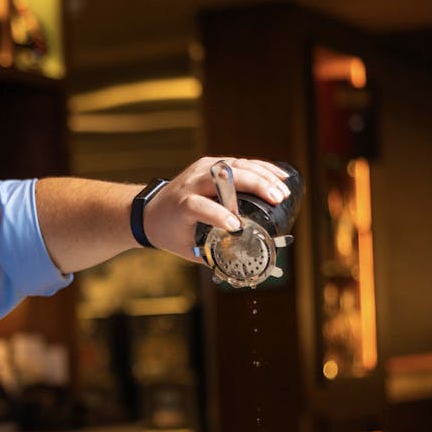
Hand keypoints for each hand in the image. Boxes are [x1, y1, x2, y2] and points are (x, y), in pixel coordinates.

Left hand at [142, 157, 292, 259]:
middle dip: (254, 186)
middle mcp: (192, 183)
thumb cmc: (169, 232)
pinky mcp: (211, 164)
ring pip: (236, 165)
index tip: (237, 226)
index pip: (200, 205)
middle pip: (224, 177)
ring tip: (283, 191)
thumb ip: (212, 255)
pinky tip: (279, 176)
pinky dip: (260, 168)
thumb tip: (241, 269)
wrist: (149, 211)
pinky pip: (239, 162)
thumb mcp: (186, 247)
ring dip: (263, 176)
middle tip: (277, 199)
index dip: (219, 214)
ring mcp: (202, 169)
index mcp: (182, 205)